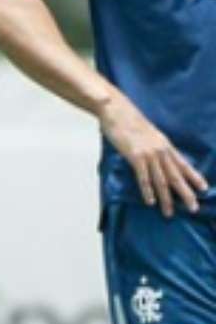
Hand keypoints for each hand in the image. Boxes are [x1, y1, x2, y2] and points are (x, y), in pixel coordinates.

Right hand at [99, 91, 207, 217]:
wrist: (117, 110)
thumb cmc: (130, 121)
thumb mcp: (149, 134)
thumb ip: (155, 146)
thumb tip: (158, 157)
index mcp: (165, 145)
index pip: (184, 164)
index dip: (195, 177)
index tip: (204, 188)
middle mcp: (161, 150)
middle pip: (176, 176)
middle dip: (186, 194)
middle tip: (193, 208)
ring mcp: (149, 154)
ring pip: (161, 180)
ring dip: (166, 198)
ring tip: (169, 212)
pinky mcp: (135, 156)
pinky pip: (143, 177)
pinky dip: (147, 190)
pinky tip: (150, 201)